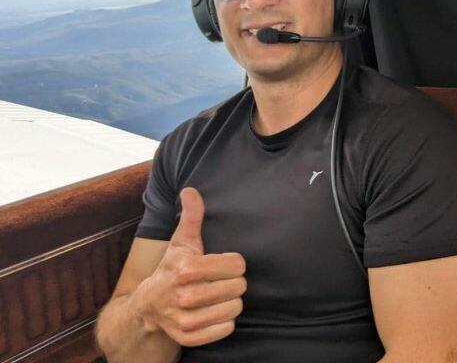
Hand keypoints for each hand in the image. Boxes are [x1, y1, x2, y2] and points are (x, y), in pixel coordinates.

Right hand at [134, 188, 246, 346]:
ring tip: (217, 297)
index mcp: (187, 269)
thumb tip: (190, 190)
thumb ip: (191, 217)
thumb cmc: (171, 269)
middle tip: (220, 282)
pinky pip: (226, 329)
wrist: (147, 306)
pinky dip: (224, 322)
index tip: (222, 265)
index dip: (233, 264)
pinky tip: (213, 312)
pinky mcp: (188, 337)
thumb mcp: (181, 242)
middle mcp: (185, 296)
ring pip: (235, 309)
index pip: (238, 265)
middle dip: (233, 283)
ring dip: (230, 303)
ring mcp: (186, 319)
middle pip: (239, 287)